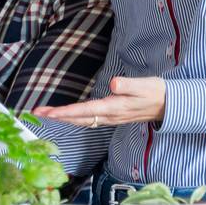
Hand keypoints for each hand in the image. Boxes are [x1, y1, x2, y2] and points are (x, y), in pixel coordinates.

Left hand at [32, 76, 166, 126]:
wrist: (169, 105)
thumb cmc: (156, 92)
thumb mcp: (145, 85)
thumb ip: (128, 85)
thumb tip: (114, 84)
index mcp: (114, 107)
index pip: (85, 111)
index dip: (65, 112)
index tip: (49, 113)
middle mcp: (109, 116)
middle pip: (78, 118)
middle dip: (56, 116)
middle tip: (36, 113)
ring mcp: (110, 118)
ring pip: (82, 121)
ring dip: (63, 118)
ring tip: (45, 114)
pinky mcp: (111, 116)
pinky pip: (88, 120)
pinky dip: (74, 118)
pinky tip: (67, 117)